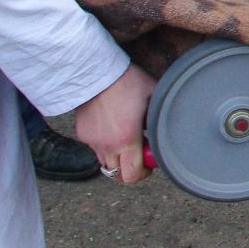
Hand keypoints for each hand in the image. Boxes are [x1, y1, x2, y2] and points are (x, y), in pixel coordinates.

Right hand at [72, 64, 155, 183]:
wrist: (95, 71)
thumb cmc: (127, 82)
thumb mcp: (153, 98)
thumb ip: (158, 120)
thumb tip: (166, 132)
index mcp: (126, 139)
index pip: (131, 176)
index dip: (143, 174)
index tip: (149, 163)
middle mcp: (106, 145)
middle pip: (117, 175)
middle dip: (130, 169)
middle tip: (139, 154)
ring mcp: (92, 141)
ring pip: (105, 162)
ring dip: (117, 157)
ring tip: (125, 137)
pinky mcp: (82, 134)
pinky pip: (95, 148)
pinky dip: (105, 145)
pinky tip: (111, 127)